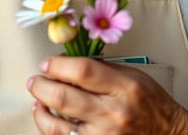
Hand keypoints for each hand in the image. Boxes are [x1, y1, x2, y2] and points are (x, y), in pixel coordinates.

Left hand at [27, 56, 187, 134]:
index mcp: (124, 87)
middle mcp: (114, 113)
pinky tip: (47, 117)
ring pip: (58, 125)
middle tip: (36, 79)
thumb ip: (102, 67)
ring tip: (37, 98)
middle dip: (42, 85)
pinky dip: (50, 128)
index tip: (48, 63)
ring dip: (41, 109)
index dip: (58, 65)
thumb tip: (68, 60)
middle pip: (64, 97)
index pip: (82, 70)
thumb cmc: (151, 103)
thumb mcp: (133, 74)